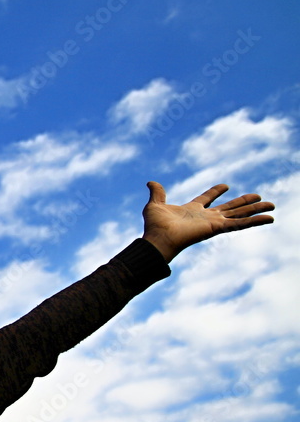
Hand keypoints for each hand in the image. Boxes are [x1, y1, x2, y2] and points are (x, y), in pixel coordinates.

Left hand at [142, 181, 274, 262]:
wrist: (158, 239)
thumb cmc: (154, 226)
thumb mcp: (155, 204)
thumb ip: (157, 192)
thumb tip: (150, 182)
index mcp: (192, 210)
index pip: (207, 199)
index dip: (216, 191)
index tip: (226, 185)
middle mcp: (205, 217)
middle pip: (229, 207)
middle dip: (244, 202)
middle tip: (258, 196)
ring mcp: (213, 223)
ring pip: (239, 215)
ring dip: (256, 210)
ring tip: (272, 204)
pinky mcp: (218, 228)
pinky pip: (240, 224)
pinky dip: (255, 221)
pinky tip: (269, 218)